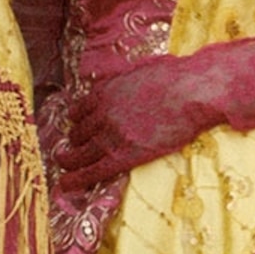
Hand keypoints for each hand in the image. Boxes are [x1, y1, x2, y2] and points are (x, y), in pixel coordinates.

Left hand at [50, 37, 254, 190]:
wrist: (191, 91)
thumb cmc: (176, 76)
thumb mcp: (142, 68)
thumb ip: (128, 78)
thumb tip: (132, 78)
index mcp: (105, 91)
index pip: (79, 109)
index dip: (75, 120)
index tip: (75, 125)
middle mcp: (101, 113)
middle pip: (77, 132)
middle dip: (73, 141)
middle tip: (70, 148)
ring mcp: (111, 135)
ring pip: (80, 153)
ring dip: (69, 160)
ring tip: (63, 165)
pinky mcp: (125, 154)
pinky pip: (93, 170)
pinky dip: (77, 179)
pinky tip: (65, 184)